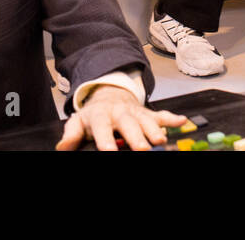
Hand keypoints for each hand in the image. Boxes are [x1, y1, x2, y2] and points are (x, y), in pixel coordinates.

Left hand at [55, 85, 188, 150]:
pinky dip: (171, 118)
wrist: (108, 95)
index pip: (102, 126)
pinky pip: (161, 114)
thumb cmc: (94, 114)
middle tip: (142, 149)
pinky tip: (181, 121)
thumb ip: (71, 134)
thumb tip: (63, 147)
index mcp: (100, 115)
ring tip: (160, 140)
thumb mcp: (78, 122)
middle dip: (136, 136)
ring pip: (146, 120)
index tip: (108, 151)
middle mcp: (119, 112)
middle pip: (128, 124)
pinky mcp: (147, 113)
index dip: (105, 139)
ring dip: (154, 129)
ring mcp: (135, 112)